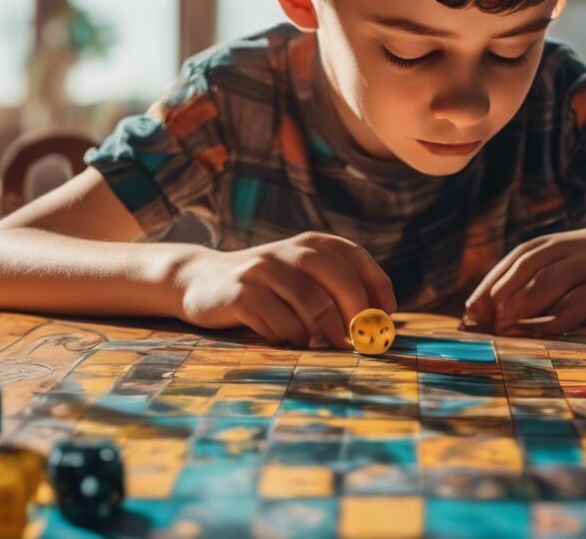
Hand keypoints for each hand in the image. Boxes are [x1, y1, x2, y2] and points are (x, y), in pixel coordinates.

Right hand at [174, 232, 396, 347]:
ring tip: (319, 343)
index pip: (356, 258)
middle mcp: (290, 250)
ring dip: (324, 332)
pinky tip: (285, 339)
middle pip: (339, 281)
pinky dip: (291, 339)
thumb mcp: (301, 276)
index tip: (384, 318)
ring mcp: (264, 270)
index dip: (378, 289)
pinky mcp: (241, 293)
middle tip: (357, 341)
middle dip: (356, 316)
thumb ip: (336, 289)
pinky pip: (280, 324)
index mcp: (311, 243)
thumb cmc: (266, 287)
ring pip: (312, 305)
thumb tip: (380, 323)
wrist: (201, 281)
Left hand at [464, 218, 585, 335]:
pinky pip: (579, 301)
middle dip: (500, 300)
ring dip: (523, 306)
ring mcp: (582, 267)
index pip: (504, 269)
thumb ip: (519, 281)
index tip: (470, 318)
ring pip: (546, 283)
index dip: (485, 293)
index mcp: (538, 248)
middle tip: (487, 327)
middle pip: (520, 273)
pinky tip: (548, 329)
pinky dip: (562, 315)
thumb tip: (476, 312)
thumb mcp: (549, 260)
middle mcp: (557, 252)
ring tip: (507, 328)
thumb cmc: (579, 261)